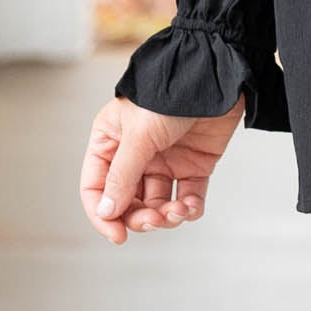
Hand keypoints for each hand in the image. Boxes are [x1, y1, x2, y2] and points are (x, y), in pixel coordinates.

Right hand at [80, 96, 243, 244]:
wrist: (214, 75)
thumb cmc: (169, 94)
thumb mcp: (139, 136)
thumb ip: (122, 176)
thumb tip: (106, 212)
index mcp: (109, 142)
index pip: (96, 188)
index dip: (103, 215)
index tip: (118, 235)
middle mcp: (134, 154)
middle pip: (128, 202)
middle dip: (141, 217)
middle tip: (155, 220)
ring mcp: (164, 160)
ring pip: (159, 204)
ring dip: (167, 215)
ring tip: (178, 212)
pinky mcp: (194, 164)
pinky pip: (188, 197)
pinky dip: (190, 208)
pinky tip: (191, 207)